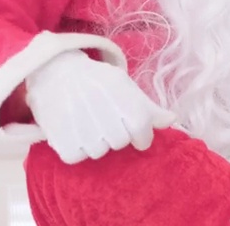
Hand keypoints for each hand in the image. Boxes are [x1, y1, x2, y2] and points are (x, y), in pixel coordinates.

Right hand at [25, 50, 177, 164]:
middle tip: (104, 119)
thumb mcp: (126, 86)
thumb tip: (172, 121)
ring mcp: (82, 129)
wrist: (57, 71)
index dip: (141, 135)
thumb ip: (150, 107)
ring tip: (87, 122)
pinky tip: (74, 131)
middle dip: (116, 134)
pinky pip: (76, 157)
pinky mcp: (61, 140)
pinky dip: (76, 148)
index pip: (142, 132)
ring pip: (98, 152)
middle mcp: (105, 116)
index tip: (134, 129)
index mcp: (124, 101)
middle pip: (120, 143)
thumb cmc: (97, 80)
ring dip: (95, 141)